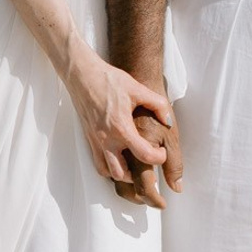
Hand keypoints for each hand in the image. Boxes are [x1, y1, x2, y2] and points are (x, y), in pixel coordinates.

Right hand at [73, 56, 179, 207]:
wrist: (82, 75)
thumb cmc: (109, 80)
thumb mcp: (137, 89)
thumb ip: (157, 104)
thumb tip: (168, 120)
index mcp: (121, 128)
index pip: (144, 155)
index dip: (158, 158)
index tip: (162, 152)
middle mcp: (106, 140)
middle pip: (124, 174)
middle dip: (139, 176)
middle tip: (149, 166)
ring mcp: (96, 141)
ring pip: (108, 173)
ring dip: (123, 175)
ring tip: (134, 168)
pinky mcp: (89, 139)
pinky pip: (98, 163)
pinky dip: (109, 168)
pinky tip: (118, 160)